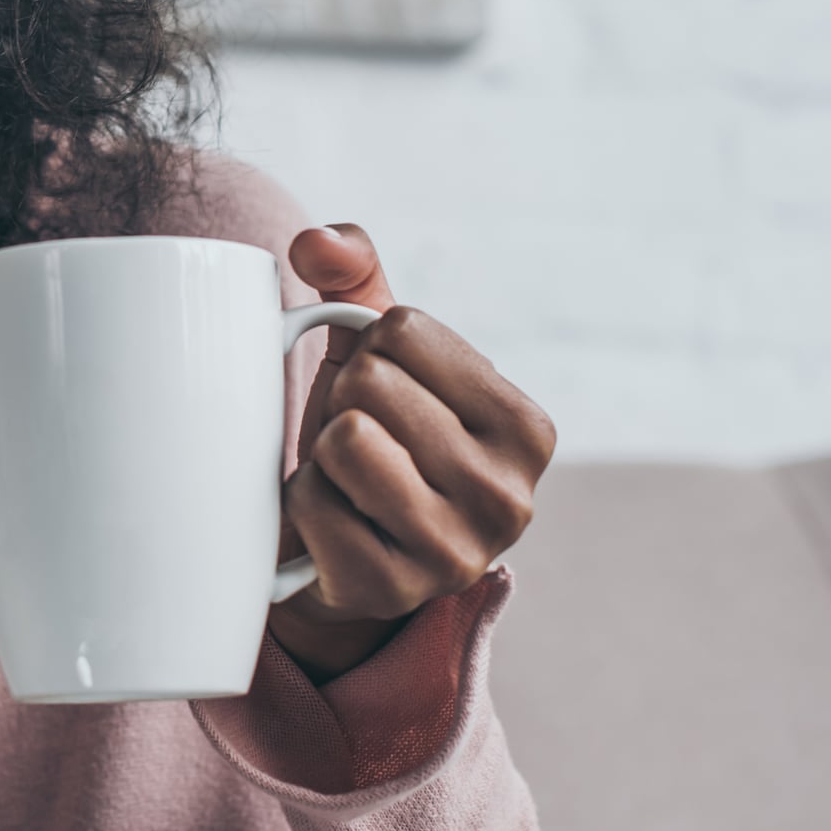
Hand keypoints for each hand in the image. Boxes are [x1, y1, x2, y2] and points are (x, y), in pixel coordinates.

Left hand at [268, 224, 555, 680]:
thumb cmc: (372, 432)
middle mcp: (509, 496)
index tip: (388, 396)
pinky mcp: (391, 590)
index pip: (401, 329)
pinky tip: (333, 524)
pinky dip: (304, 503)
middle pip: (370, 383)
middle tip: (361, 443)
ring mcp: (454, 552)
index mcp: (527, 427)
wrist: (340, 550)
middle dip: (345, 401)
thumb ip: (353, 272)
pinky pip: (312, 502)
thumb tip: (316, 239)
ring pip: (343, 439)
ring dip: (323, 452)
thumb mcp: (377, 350)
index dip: (371, 352)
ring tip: (347, 479)